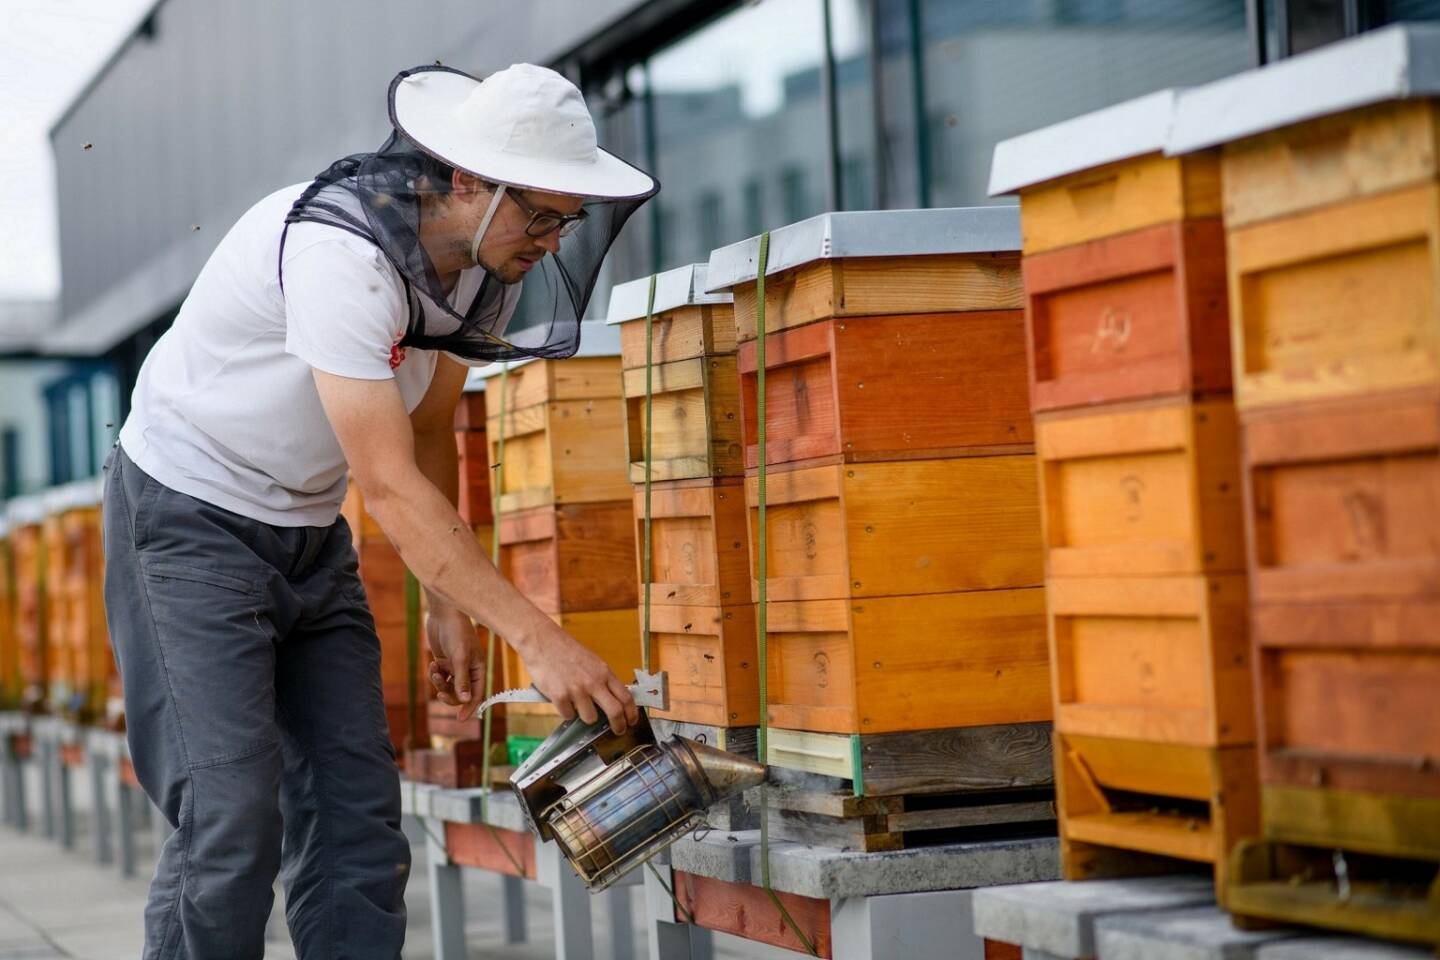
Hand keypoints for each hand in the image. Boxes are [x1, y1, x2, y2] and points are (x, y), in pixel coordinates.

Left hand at [426, 603, 488, 721]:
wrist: (444, 614)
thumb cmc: (457, 632)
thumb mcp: (460, 656)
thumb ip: (462, 679)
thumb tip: (465, 700)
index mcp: (479, 669)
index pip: (476, 694)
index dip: (470, 708)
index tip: (460, 719)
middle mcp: (469, 670)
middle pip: (461, 694)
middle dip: (450, 695)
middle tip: (440, 694)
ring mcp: (456, 667)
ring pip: (448, 687)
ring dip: (440, 683)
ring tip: (434, 670)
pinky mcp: (444, 662)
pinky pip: (440, 677)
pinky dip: (435, 674)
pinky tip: (433, 663)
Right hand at [520, 619, 638, 734]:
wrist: (542, 641)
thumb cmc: (566, 651)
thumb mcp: (593, 662)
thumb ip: (603, 680)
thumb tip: (613, 701)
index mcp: (604, 672)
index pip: (626, 697)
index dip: (632, 713)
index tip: (631, 721)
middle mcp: (593, 682)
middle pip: (615, 712)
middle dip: (618, 726)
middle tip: (618, 731)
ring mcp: (577, 690)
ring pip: (590, 718)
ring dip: (586, 716)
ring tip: (578, 705)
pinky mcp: (560, 696)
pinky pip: (568, 716)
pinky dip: (566, 712)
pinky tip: (562, 700)